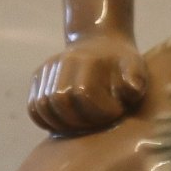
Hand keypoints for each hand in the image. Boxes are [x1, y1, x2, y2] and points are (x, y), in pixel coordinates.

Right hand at [27, 33, 147, 134]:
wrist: (101, 44)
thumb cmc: (122, 63)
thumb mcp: (137, 67)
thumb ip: (136, 79)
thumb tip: (129, 88)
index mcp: (89, 59)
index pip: (83, 92)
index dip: (99, 110)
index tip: (115, 112)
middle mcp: (64, 60)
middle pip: (59, 101)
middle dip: (78, 120)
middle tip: (96, 123)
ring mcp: (48, 68)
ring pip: (42, 106)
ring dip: (60, 124)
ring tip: (82, 125)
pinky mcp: (38, 78)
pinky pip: (33, 108)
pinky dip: (46, 122)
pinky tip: (64, 126)